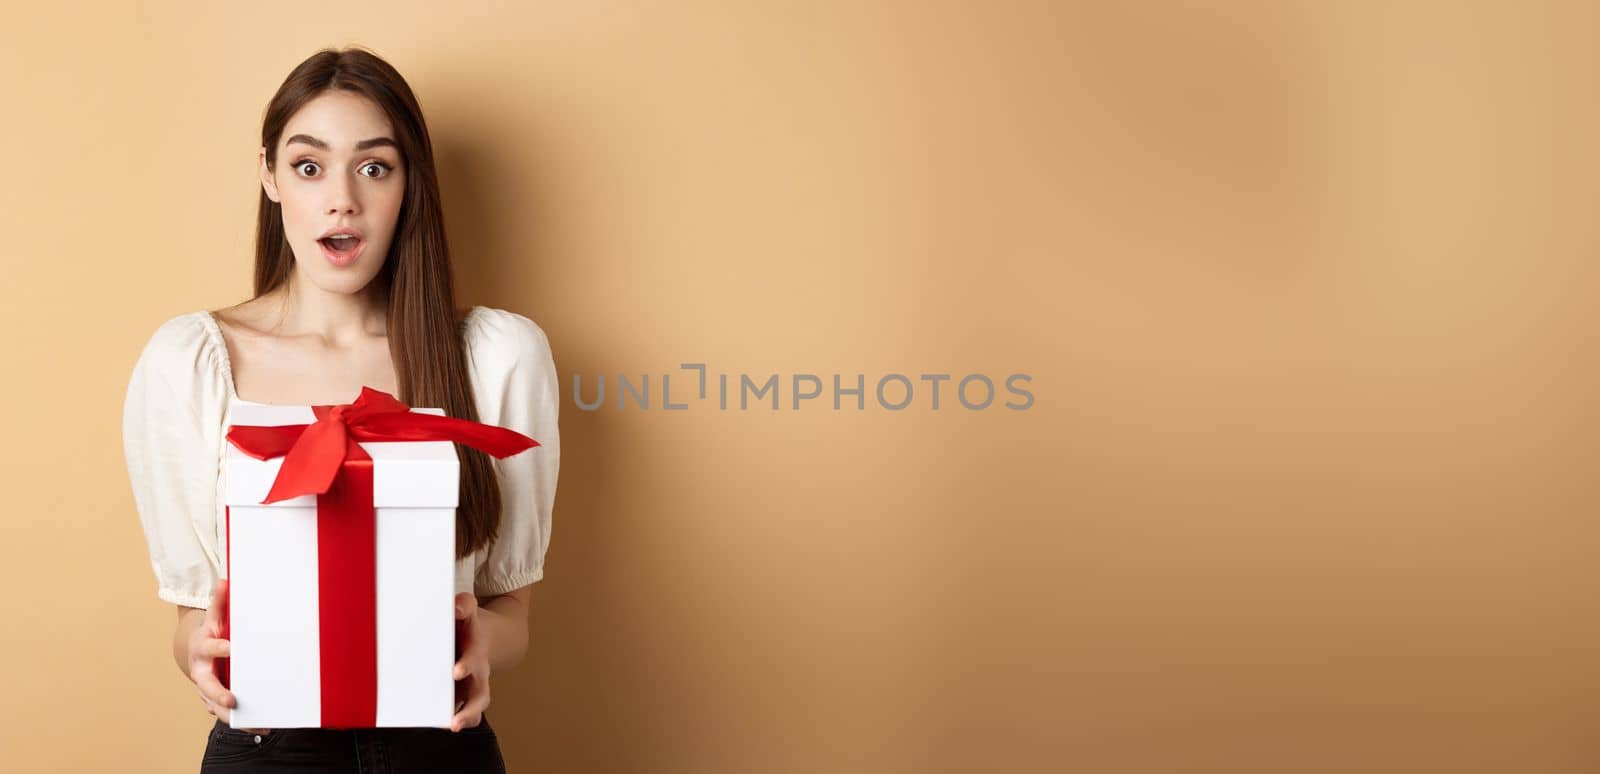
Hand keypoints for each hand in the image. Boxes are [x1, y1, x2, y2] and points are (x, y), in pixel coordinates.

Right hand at [186, 578, 270, 735]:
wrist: (194, 649)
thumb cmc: (212, 631)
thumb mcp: (214, 615)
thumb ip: (220, 601)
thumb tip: (225, 580)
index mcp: (203, 647)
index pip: (211, 648)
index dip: (221, 648)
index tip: (232, 649)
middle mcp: (201, 671)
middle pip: (207, 685)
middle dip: (218, 694)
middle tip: (232, 701)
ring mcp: (206, 688)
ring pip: (215, 706)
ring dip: (232, 716)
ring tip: (257, 724)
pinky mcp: (213, 700)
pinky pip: (225, 714)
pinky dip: (242, 723)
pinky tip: (261, 727)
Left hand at [451, 591, 491, 731]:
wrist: (491, 638)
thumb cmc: (469, 626)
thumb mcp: (468, 611)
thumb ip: (463, 606)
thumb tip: (457, 608)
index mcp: (476, 645)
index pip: (474, 652)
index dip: (467, 660)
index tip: (457, 670)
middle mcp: (479, 668)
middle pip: (480, 685)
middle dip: (469, 691)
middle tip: (454, 686)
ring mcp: (476, 684)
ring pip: (478, 702)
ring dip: (468, 713)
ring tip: (454, 724)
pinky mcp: (468, 695)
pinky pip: (470, 711)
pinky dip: (462, 719)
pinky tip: (446, 724)